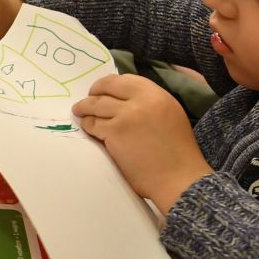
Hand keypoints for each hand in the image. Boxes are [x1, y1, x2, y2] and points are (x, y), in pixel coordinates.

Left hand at [72, 74, 211, 211]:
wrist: (179, 178)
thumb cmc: (178, 153)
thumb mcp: (171, 115)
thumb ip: (150, 103)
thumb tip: (125, 99)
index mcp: (158, 95)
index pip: (127, 79)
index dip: (111, 84)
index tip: (104, 89)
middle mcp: (142, 100)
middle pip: (109, 86)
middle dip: (94, 90)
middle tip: (88, 97)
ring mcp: (127, 115)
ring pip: (97, 104)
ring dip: (85, 107)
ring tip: (79, 111)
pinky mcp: (115, 132)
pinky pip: (93, 123)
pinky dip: (88, 124)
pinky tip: (88, 127)